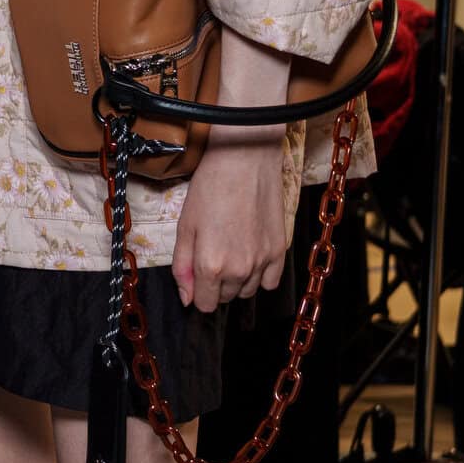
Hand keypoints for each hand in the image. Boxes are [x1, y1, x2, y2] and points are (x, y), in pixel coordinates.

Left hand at [170, 25, 290, 312]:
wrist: (245, 158)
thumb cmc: (210, 187)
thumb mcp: (185, 225)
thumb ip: (183, 266)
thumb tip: (187, 298)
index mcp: (211, 266)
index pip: (204, 304)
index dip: (197, 293)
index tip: (196, 277)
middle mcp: (240, 270)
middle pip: (226, 298)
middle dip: (215, 284)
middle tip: (212, 252)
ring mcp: (264, 261)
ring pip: (248, 290)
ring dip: (238, 280)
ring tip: (232, 250)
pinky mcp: (281, 250)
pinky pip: (272, 281)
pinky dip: (261, 275)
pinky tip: (252, 255)